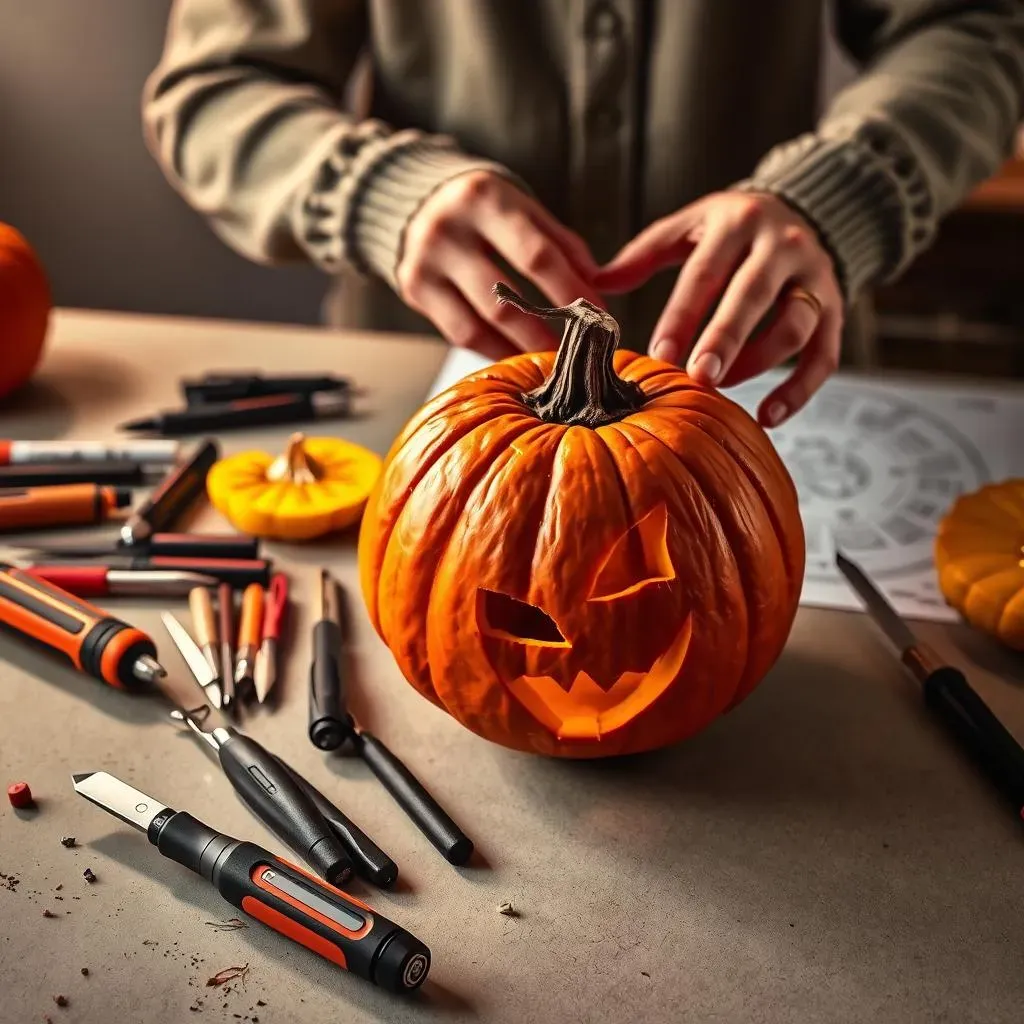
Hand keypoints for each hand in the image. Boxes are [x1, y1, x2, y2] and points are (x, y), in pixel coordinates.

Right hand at [398, 172, 602, 358]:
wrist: (419, 200)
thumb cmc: (486, 209)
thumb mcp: (523, 208)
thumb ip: (561, 244)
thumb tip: (597, 287)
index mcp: (484, 199)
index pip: (536, 256)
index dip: (570, 292)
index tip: (599, 318)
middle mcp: (446, 229)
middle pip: (504, 300)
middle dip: (543, 334)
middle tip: (574, 356)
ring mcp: (423, 263)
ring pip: (479, 326)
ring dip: (518, 351)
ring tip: (547, 363)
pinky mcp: (412, 289)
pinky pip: (459, 334)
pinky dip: (492, 351)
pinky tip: (516, 356)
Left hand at [594, 191, 842, 426]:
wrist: (807, 209)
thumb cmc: (734, 227)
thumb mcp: (690, 225)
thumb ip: (645, 253)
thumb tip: (596, 284)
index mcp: (737, 223)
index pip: (705, 273)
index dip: (682, 316)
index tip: (659, 353)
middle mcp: (781, 246)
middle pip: (754, 295)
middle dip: (726, 338)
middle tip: (699, 376)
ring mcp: (814, 278)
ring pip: (794, 325)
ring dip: (758, 362)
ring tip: (722, 389)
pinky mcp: (836, 309)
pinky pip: (824, 355)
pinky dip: (800, 390)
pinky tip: (768, 416)